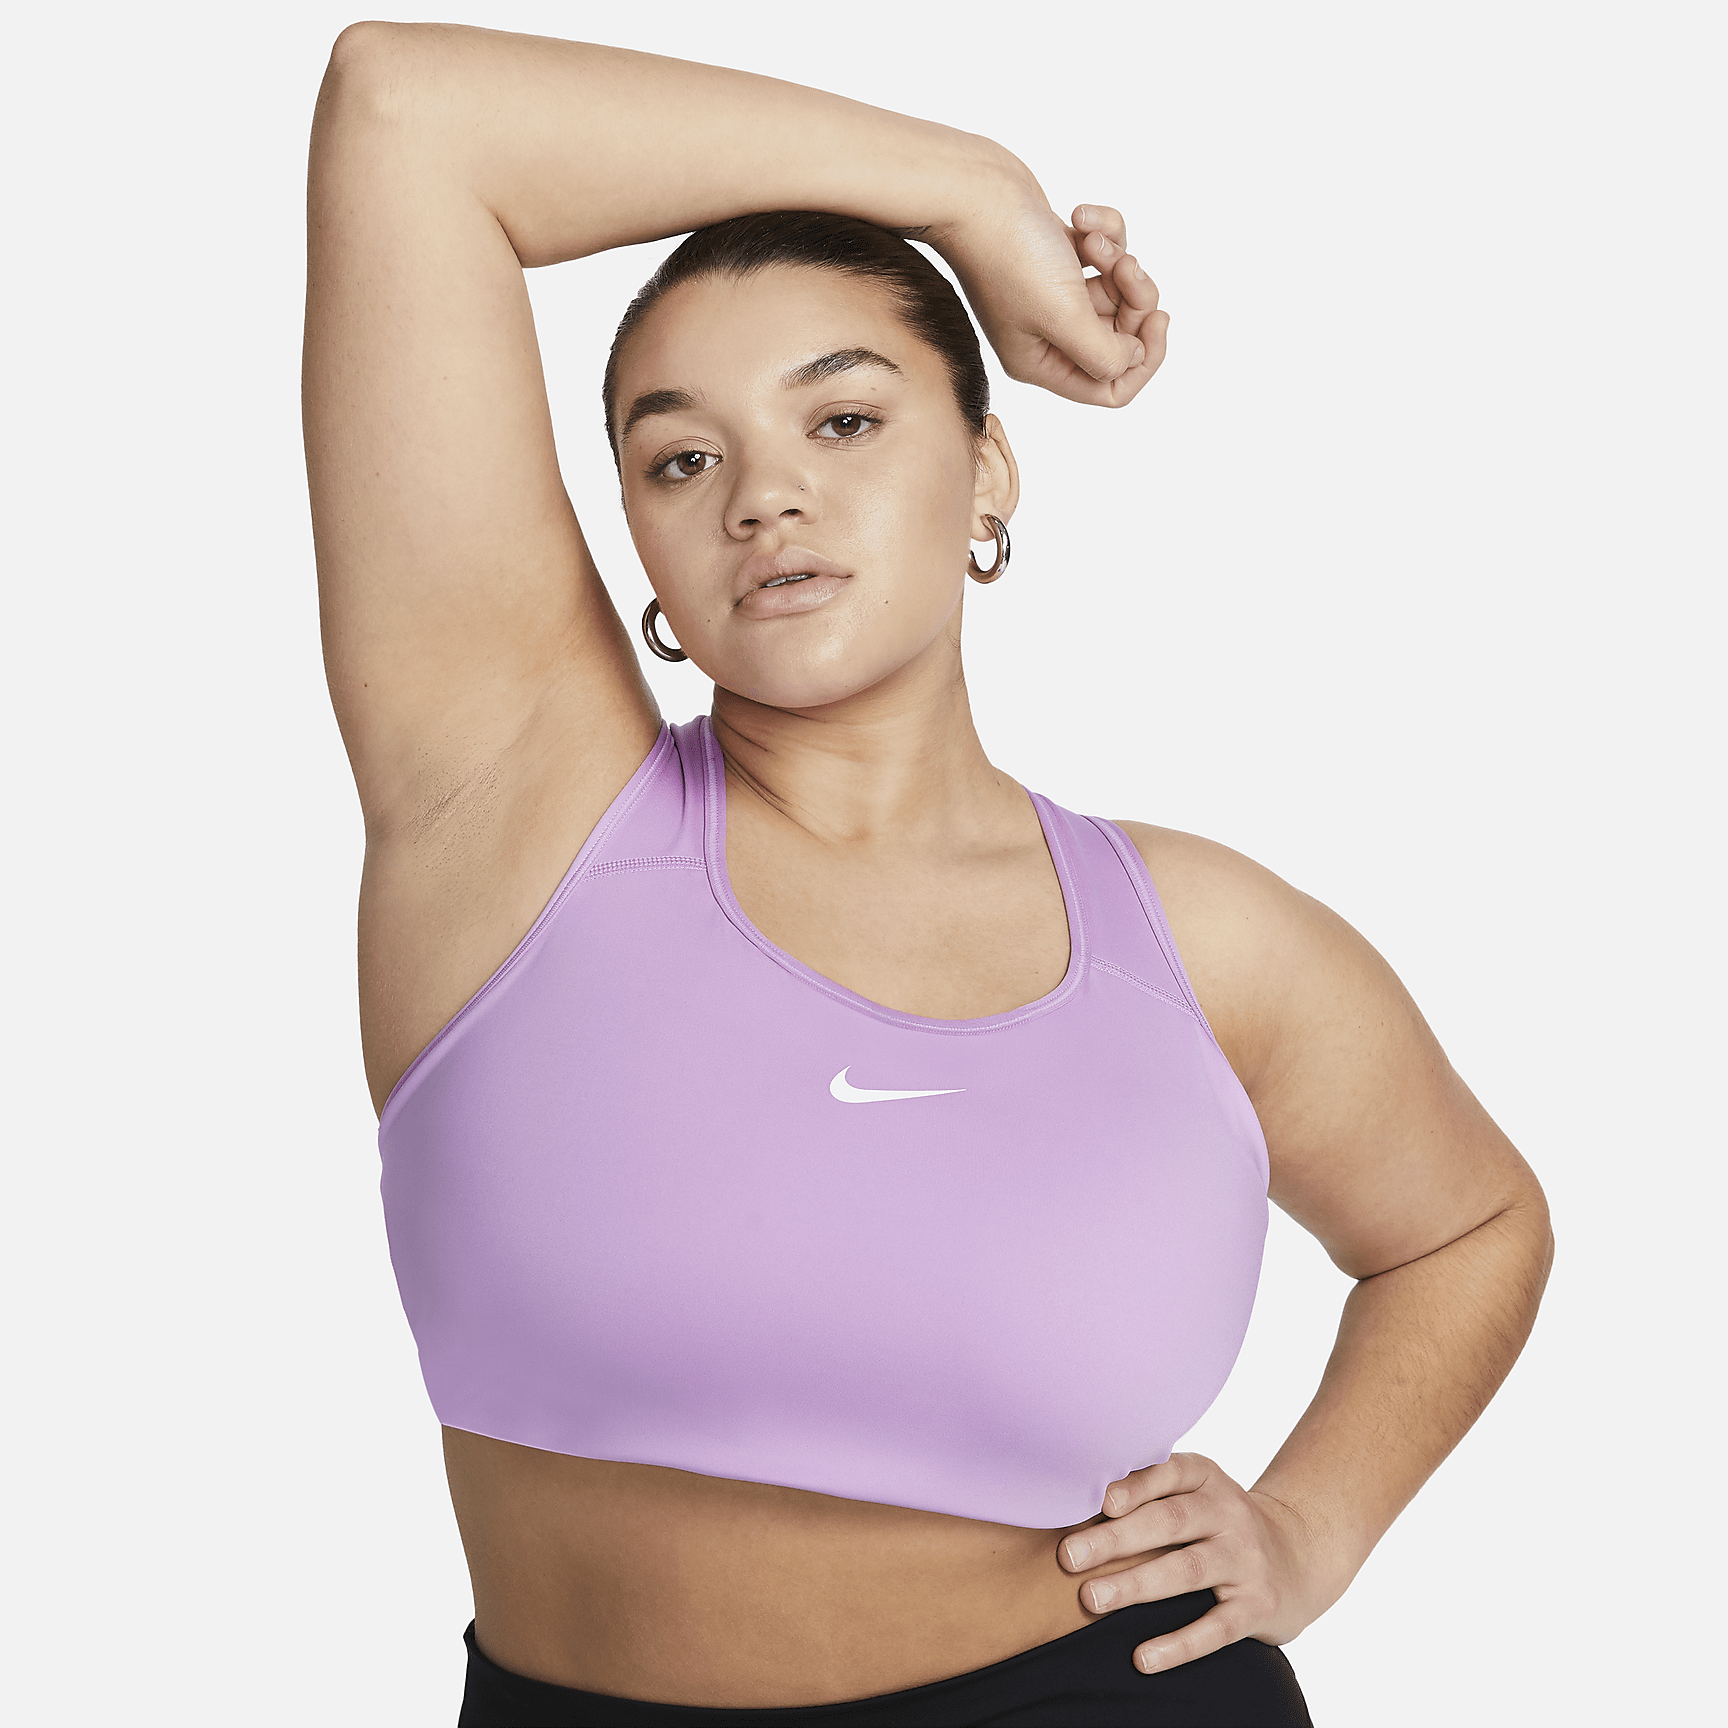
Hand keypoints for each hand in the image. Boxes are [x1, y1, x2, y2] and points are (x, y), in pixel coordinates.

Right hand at [938, 179, 1168, 408]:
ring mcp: (1053, 295)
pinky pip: (1106, 253)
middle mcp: (1048, 335)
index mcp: (1042, 363)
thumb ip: (1103, 355)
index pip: (1108, 388)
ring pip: (1117, 291)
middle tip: (1126, 268)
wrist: (976, 190)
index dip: (1142, 359)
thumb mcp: (1064, 318)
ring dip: (1118, 259)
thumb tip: (1131, 358)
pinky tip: (1080, 218)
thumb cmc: (1009, 255)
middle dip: (1134, 298)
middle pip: (1120, 336)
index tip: (1155, 320)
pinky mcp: (1059, 258)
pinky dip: (1105, 232)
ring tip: (1093, 239)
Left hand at [1057, 1453, 1329, 1673]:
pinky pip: (1216, 1628)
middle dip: (1117, 1538)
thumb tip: (1073, 1498)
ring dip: (1137, 1585)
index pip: (1169, 1472)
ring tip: (1091, 1599)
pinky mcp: (1258, 1605)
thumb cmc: (1217, 1522)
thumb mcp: (1194, 1493)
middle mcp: (1229, 1512)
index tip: (1099, 1502)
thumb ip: (1147, 1491)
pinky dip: (1178, 1644)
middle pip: (1170, 1522)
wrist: (1297, 1555)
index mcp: (1207, 1477)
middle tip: (1069, 1556)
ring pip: (1188, 1570)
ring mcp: (1246, 1559)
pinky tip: (1142, 1657)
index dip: (1135, 1485)